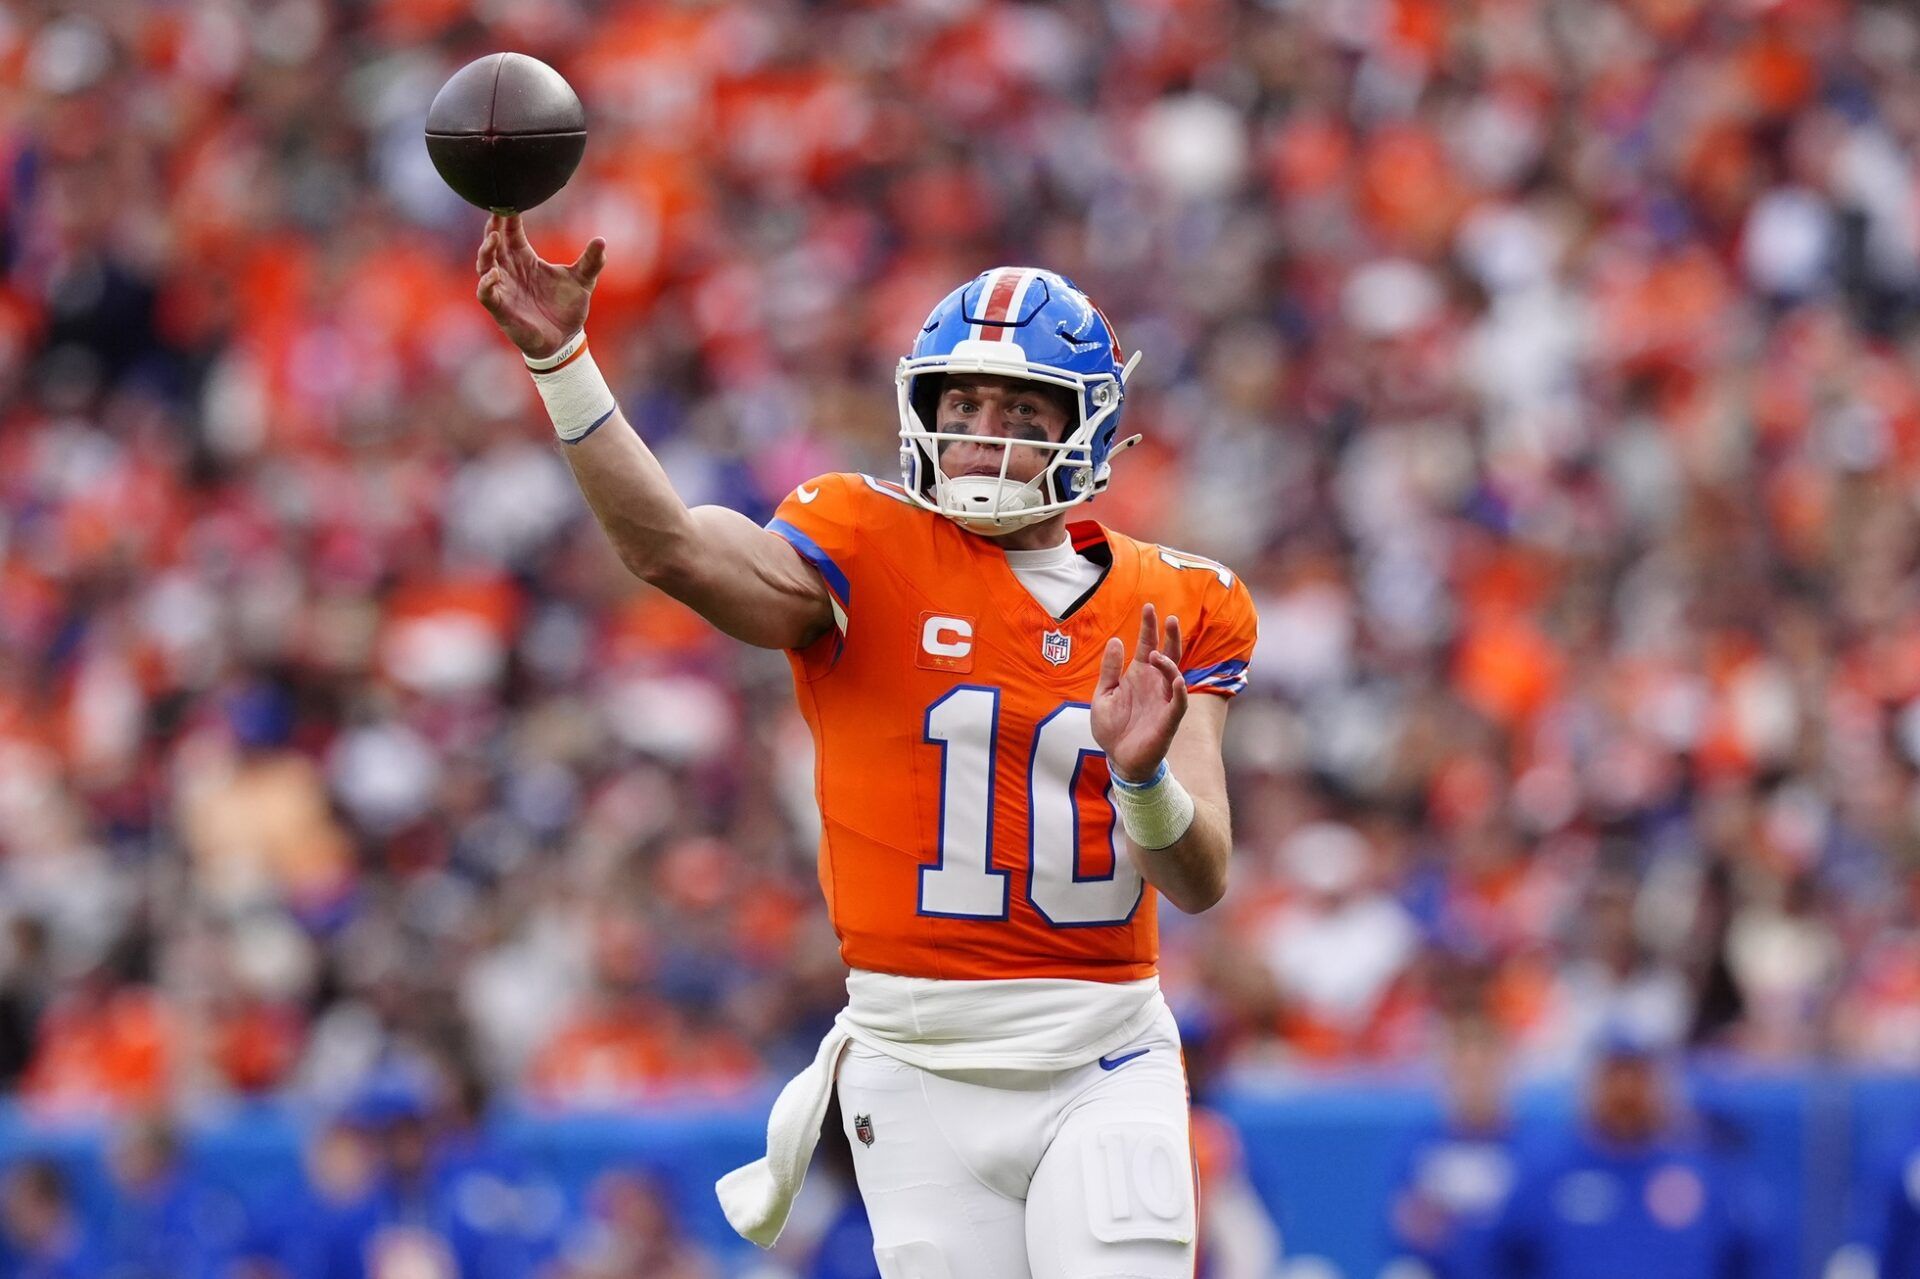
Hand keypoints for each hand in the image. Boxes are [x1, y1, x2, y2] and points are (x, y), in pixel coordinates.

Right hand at [475, 213, 606, 359]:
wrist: (564, 340)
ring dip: (487, 251)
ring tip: (494, 237)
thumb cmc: (567, 308)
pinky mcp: (501, 309)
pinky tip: (495, 273)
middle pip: (493, 244)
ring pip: (485, 264)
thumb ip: (591, 262)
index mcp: (525, 259)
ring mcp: (503, 288)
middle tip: (496, 212)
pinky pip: (486, 293)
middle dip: (492, 228)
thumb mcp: (582, 282)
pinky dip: (487, 283)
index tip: (510, 202)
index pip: (511, 233)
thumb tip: (601, 241)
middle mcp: (510, 270)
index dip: (508, 218)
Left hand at [1092, 603, 1186, 783]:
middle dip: (1170, 636)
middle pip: (1168, 654)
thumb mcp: (1103, 694)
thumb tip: (1117, 640)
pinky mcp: (1169, 719)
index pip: (1147, 645)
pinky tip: (1176, 679)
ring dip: (1169, 661)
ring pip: (1175, 674)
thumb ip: (1110, 669)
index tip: (1148, 606)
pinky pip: (1179, 701)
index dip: (1149, 626)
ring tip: (1155, 654)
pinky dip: (1179, 689)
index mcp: (1138, 675)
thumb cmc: (1112, 728)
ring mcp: (1163, 700)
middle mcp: (1154, 684)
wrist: (1118, 759)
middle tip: (1170, 617)